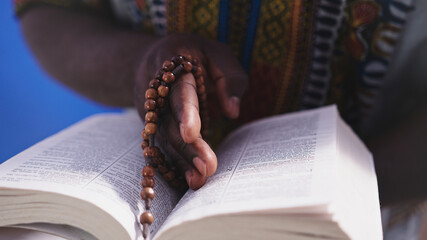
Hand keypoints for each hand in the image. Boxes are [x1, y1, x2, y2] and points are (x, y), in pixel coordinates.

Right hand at [134, 34, 247, 189]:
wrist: (153, 59)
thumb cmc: (194, 54)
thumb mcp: (217, 52)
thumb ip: (230, 77)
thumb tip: (233, 111)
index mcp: (172, 65)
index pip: (179, 92)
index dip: (185, 113)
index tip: (192, 134)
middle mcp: (156, 90)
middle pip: (170, 121)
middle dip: (187, 147)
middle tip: (207, 168)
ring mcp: (151, 109)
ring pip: (164, 138)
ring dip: (181, 160)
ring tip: (199, 181)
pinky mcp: (154, 125)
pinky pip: (163, 144)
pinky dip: (175, 162)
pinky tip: (188, 179)